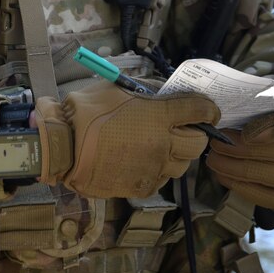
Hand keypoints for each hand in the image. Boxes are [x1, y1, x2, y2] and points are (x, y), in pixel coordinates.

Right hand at [34, 81, 219, 198]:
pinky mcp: (142, 186)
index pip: (200, 111)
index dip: (209, 109)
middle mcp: (163, 143)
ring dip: (178, 154)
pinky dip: (159, 170)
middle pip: (198, 142)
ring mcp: (154, 167)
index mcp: (160, 116)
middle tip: (184, 128)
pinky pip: (162, 179)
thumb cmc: (88, 111)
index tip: (208, 110)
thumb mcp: (118, 87)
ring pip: (183, 164)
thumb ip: (146, 89)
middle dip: (197, 133)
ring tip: (162, 145)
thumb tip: (164, 93)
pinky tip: (144, 160)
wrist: (64, 146)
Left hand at [206, 99, 273, 209]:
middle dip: (242, 149)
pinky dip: (244, 188)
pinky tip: (223, 176)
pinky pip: (270, 198)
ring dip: (238, 169)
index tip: (245, 134)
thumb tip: (224, 111)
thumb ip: (258, 105)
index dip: (272, 129)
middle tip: (216, 143)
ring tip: (214, 159)